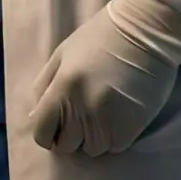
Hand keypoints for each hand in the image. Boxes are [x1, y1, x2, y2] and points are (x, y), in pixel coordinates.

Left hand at [30, 0, 180, 157]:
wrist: (145, 30)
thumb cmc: (101, 37)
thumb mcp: (64, 53)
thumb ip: (45, 85)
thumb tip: (35, 116)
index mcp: (62, 87)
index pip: (41, 132)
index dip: (47, 131)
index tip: (56, 125)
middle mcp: (82, 109)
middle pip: (66, 145)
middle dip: (71, 133)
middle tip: (83, 113)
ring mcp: (107, 121)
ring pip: (92, 148)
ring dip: (94, 135)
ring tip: (104, 110)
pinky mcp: (131, 128)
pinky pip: (115, 146)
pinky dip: (115, 135)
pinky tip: (120, 112)